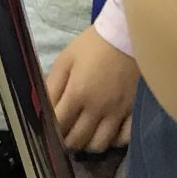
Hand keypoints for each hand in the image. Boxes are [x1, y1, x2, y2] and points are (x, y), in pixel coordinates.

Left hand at [46, 26, 137, 152]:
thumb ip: (51, 86)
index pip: (58, 127)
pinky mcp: (135, 110)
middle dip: (67, 141)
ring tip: (86, 134)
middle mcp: (98, 107)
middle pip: (77, 140)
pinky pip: (124, 138)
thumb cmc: (94, 45)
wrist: (129, 33)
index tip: (50, 131)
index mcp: (77, 93)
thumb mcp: (66, 60)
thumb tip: (41, 109)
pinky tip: (108, 131)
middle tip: (66, 134)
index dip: (51, 133)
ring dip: (88, 144)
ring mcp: (119, 111)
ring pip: (99, 145)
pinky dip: (113, 140)